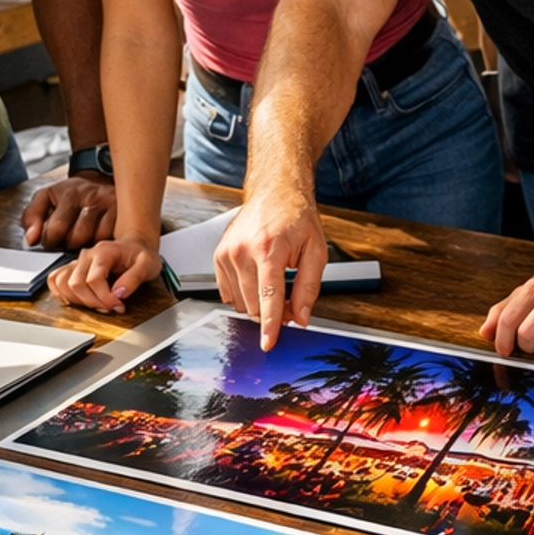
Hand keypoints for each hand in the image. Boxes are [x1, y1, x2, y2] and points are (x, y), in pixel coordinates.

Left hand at [22, 176, 116, 251]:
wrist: (99, 181)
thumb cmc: (70, 194)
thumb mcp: (45, 198)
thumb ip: (31, 217)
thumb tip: (31, 240)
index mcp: (70, 193)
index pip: (55, 229)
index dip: (49, 240)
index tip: (51, 238)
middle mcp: (93, 197)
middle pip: (76, 238)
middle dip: (68, 243)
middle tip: (68, 237)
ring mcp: (111, 206)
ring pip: (94, 241)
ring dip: (86, 244)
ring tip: (82, 236)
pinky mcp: (124, 215)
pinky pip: (110, 240)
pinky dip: (101, 242)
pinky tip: (96, 236)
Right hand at [47, 237, 160, 313]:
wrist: (135, 246)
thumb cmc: (140, 255)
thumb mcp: (149, 265)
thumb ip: (135, 278)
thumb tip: (119, 293)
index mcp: (104, 251)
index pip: (93, 280)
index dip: (105, 298)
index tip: (118, 305)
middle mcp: (86, 255)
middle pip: (76, 284)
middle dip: (93, 302)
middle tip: (111, 308)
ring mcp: (77, 262)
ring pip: (63, 284)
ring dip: (78, 301)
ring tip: (98, 305)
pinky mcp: (72, 269)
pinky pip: (56, 281)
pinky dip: (63, 294)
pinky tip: (80, 300)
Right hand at [213, 187, 326, 350]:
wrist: (274, 191)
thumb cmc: (296, 217)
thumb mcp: (315, 250)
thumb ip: (309, 287)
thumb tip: (301, 317)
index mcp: (268, 248)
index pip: (268, 296)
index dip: (270, 324)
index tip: (268, 343)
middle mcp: (242, 251)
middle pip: (254, 304)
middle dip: (274, 313)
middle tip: (292, 302)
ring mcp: (227, 253)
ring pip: (240, 302)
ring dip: (259, 305)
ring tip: (276, 285)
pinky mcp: (218, 256)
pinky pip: (228, 293)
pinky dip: (245, 295)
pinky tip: (258, 279)